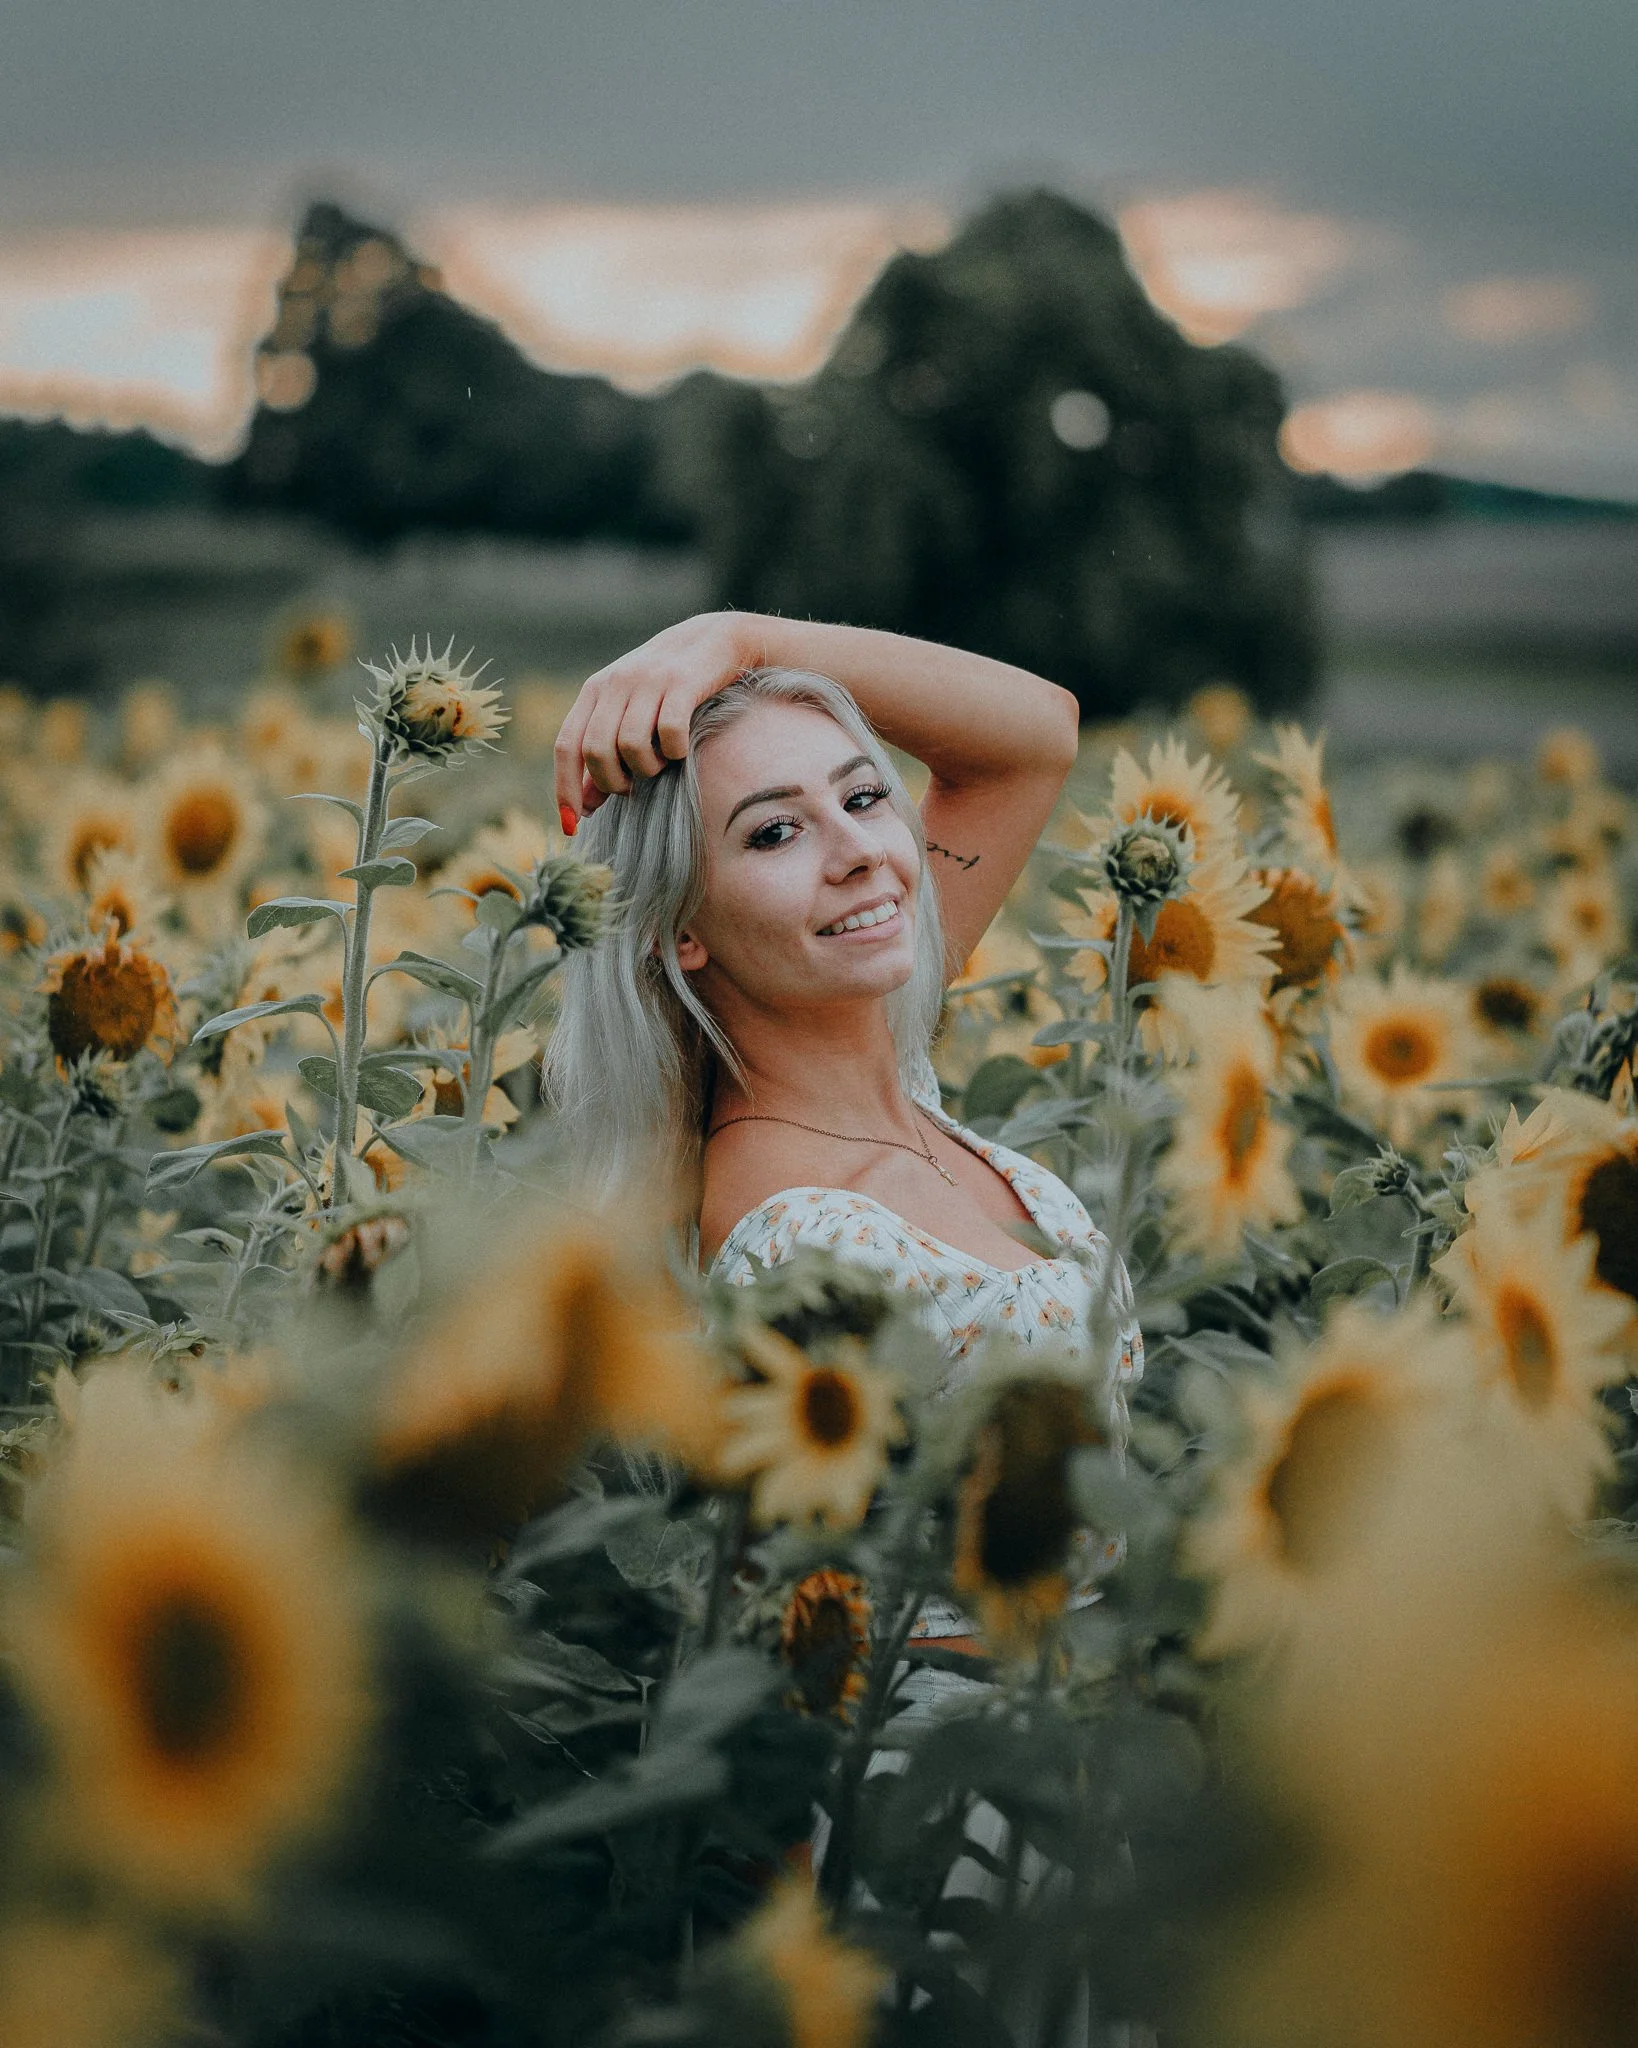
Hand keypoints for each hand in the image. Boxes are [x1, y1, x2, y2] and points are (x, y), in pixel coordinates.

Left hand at [553, 612, 756, 829]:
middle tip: (633, 787)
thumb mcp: (628, 712)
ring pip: (630, 746)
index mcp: (595, 691)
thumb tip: (584, 806)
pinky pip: (669, 733)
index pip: (567, 746)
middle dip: (613, 783)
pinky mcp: (681, 683)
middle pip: (597, 751)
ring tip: (660, 762)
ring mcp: (648, 681)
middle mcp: (616, 683)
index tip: (571, 824)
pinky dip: (674, 752)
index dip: (565, 789)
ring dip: (647, 768)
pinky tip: (680, 749)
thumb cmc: (667, 685)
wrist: (715, 639)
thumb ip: (605, 754)